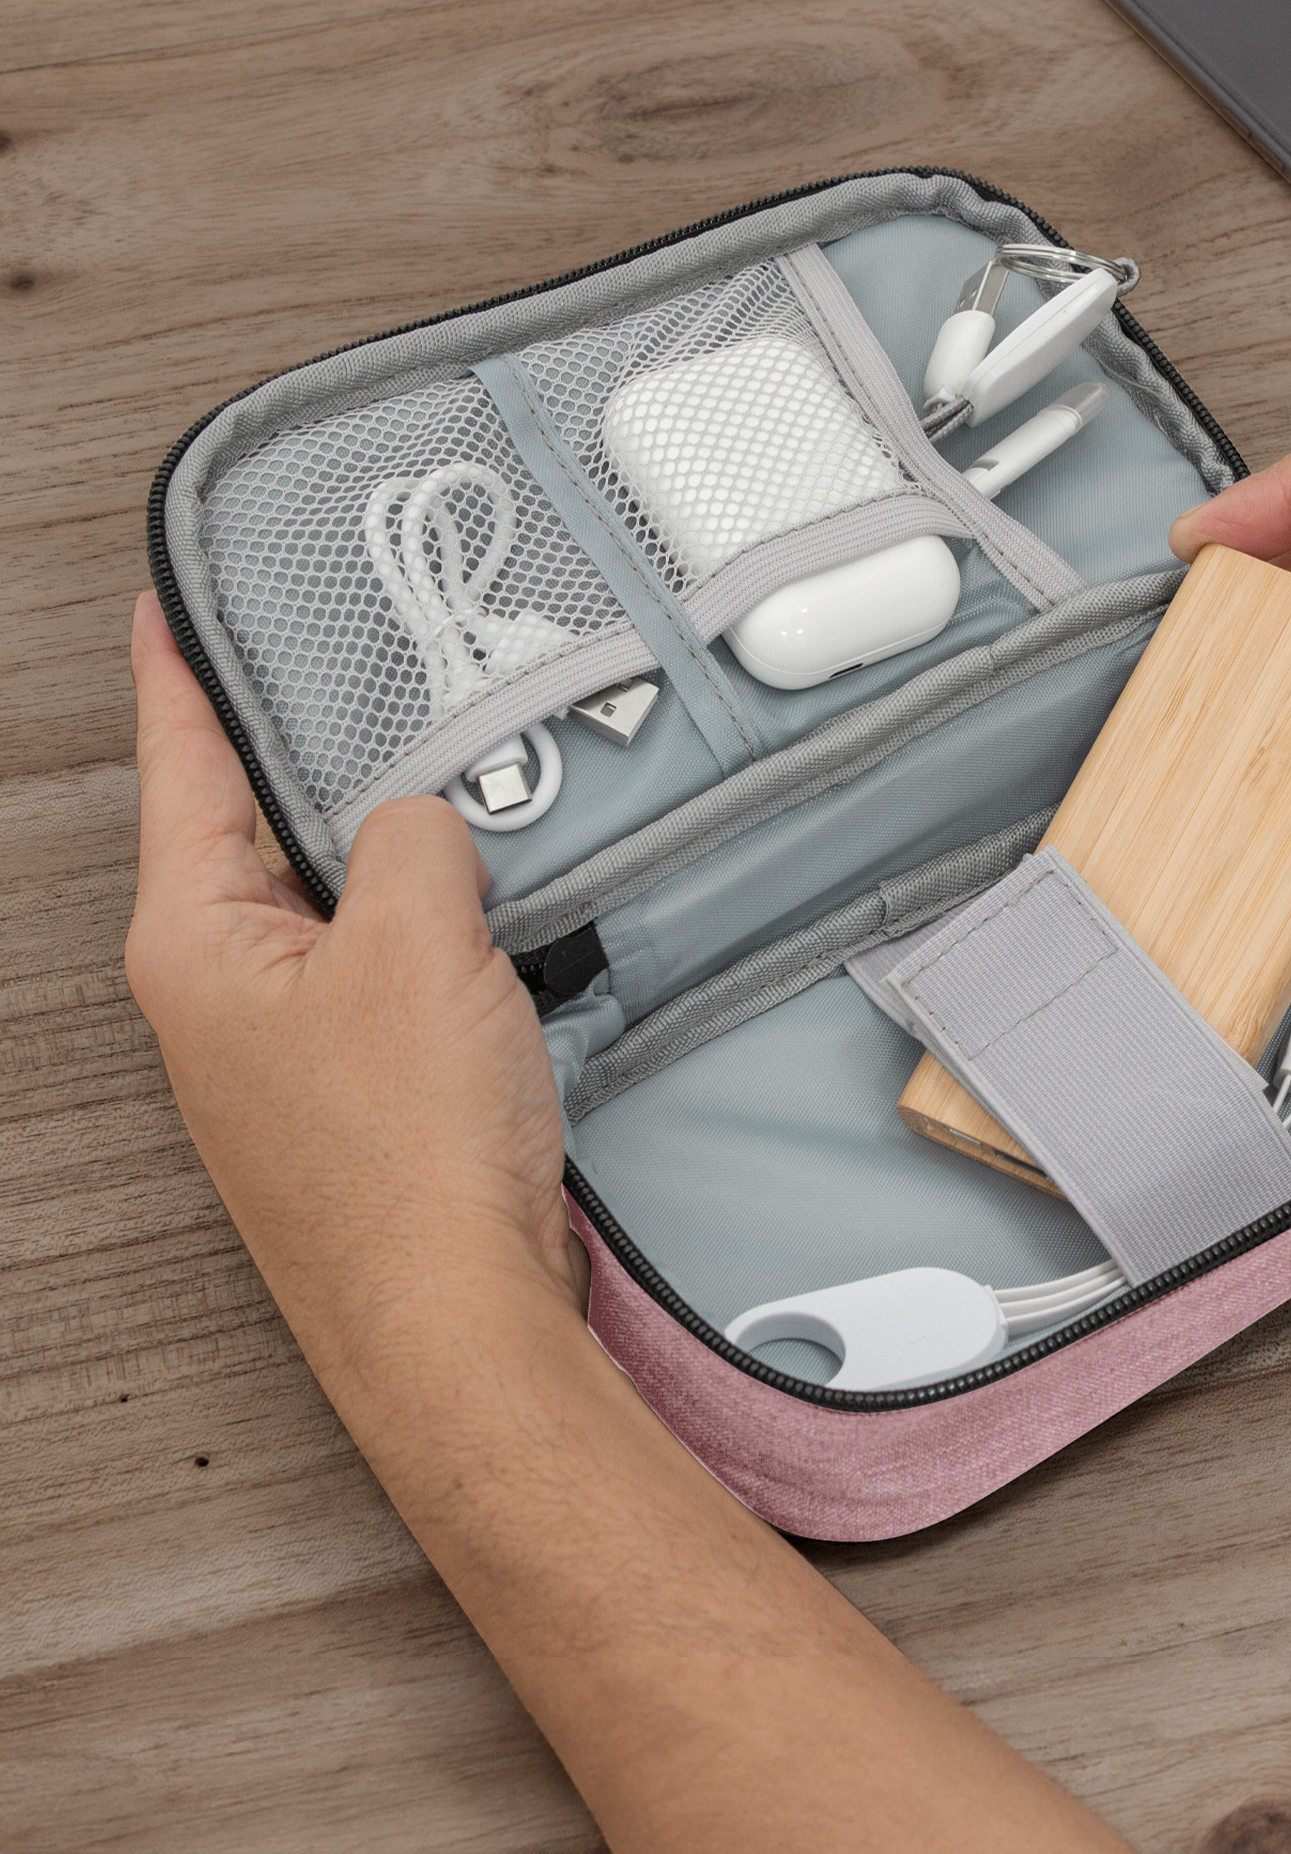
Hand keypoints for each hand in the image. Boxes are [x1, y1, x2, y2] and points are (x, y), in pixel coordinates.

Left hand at [124, 590, 575, 1368]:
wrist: (458, 1316)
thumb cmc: (408, 1163)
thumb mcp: (417, 942)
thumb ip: (417, 836)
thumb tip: (427, 817)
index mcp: (195, 939)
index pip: (181, 763)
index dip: (181, 671)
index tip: (169, 603)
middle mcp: (223, 991)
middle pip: (263, 827)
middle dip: (322, 760)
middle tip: (370, 683)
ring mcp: (288, 1043)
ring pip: (340, 901)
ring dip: (402, 859)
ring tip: (465, 812)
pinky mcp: (357, 1084)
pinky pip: (392, 967)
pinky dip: (438, 932)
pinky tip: (493, 927)